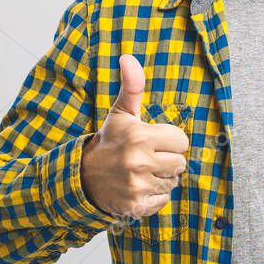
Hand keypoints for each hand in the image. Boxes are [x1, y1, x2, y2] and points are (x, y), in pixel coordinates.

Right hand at [80, 54, 188, 217]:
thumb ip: (132, 86)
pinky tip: (137, 187)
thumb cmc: (110, 141)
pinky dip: (153, 196)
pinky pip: (163, 200)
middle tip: (146, 157)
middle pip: (180, 163)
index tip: (153, 141)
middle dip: (168, 160)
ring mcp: (136, 186)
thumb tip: (128, 57)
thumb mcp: (121, 113)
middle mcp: (138, 162)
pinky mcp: (135, 206)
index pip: (182, 141)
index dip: (170, 141)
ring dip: (161, 178)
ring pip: (173, 182)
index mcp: (140, 136)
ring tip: (141, 171)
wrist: (82, 177)